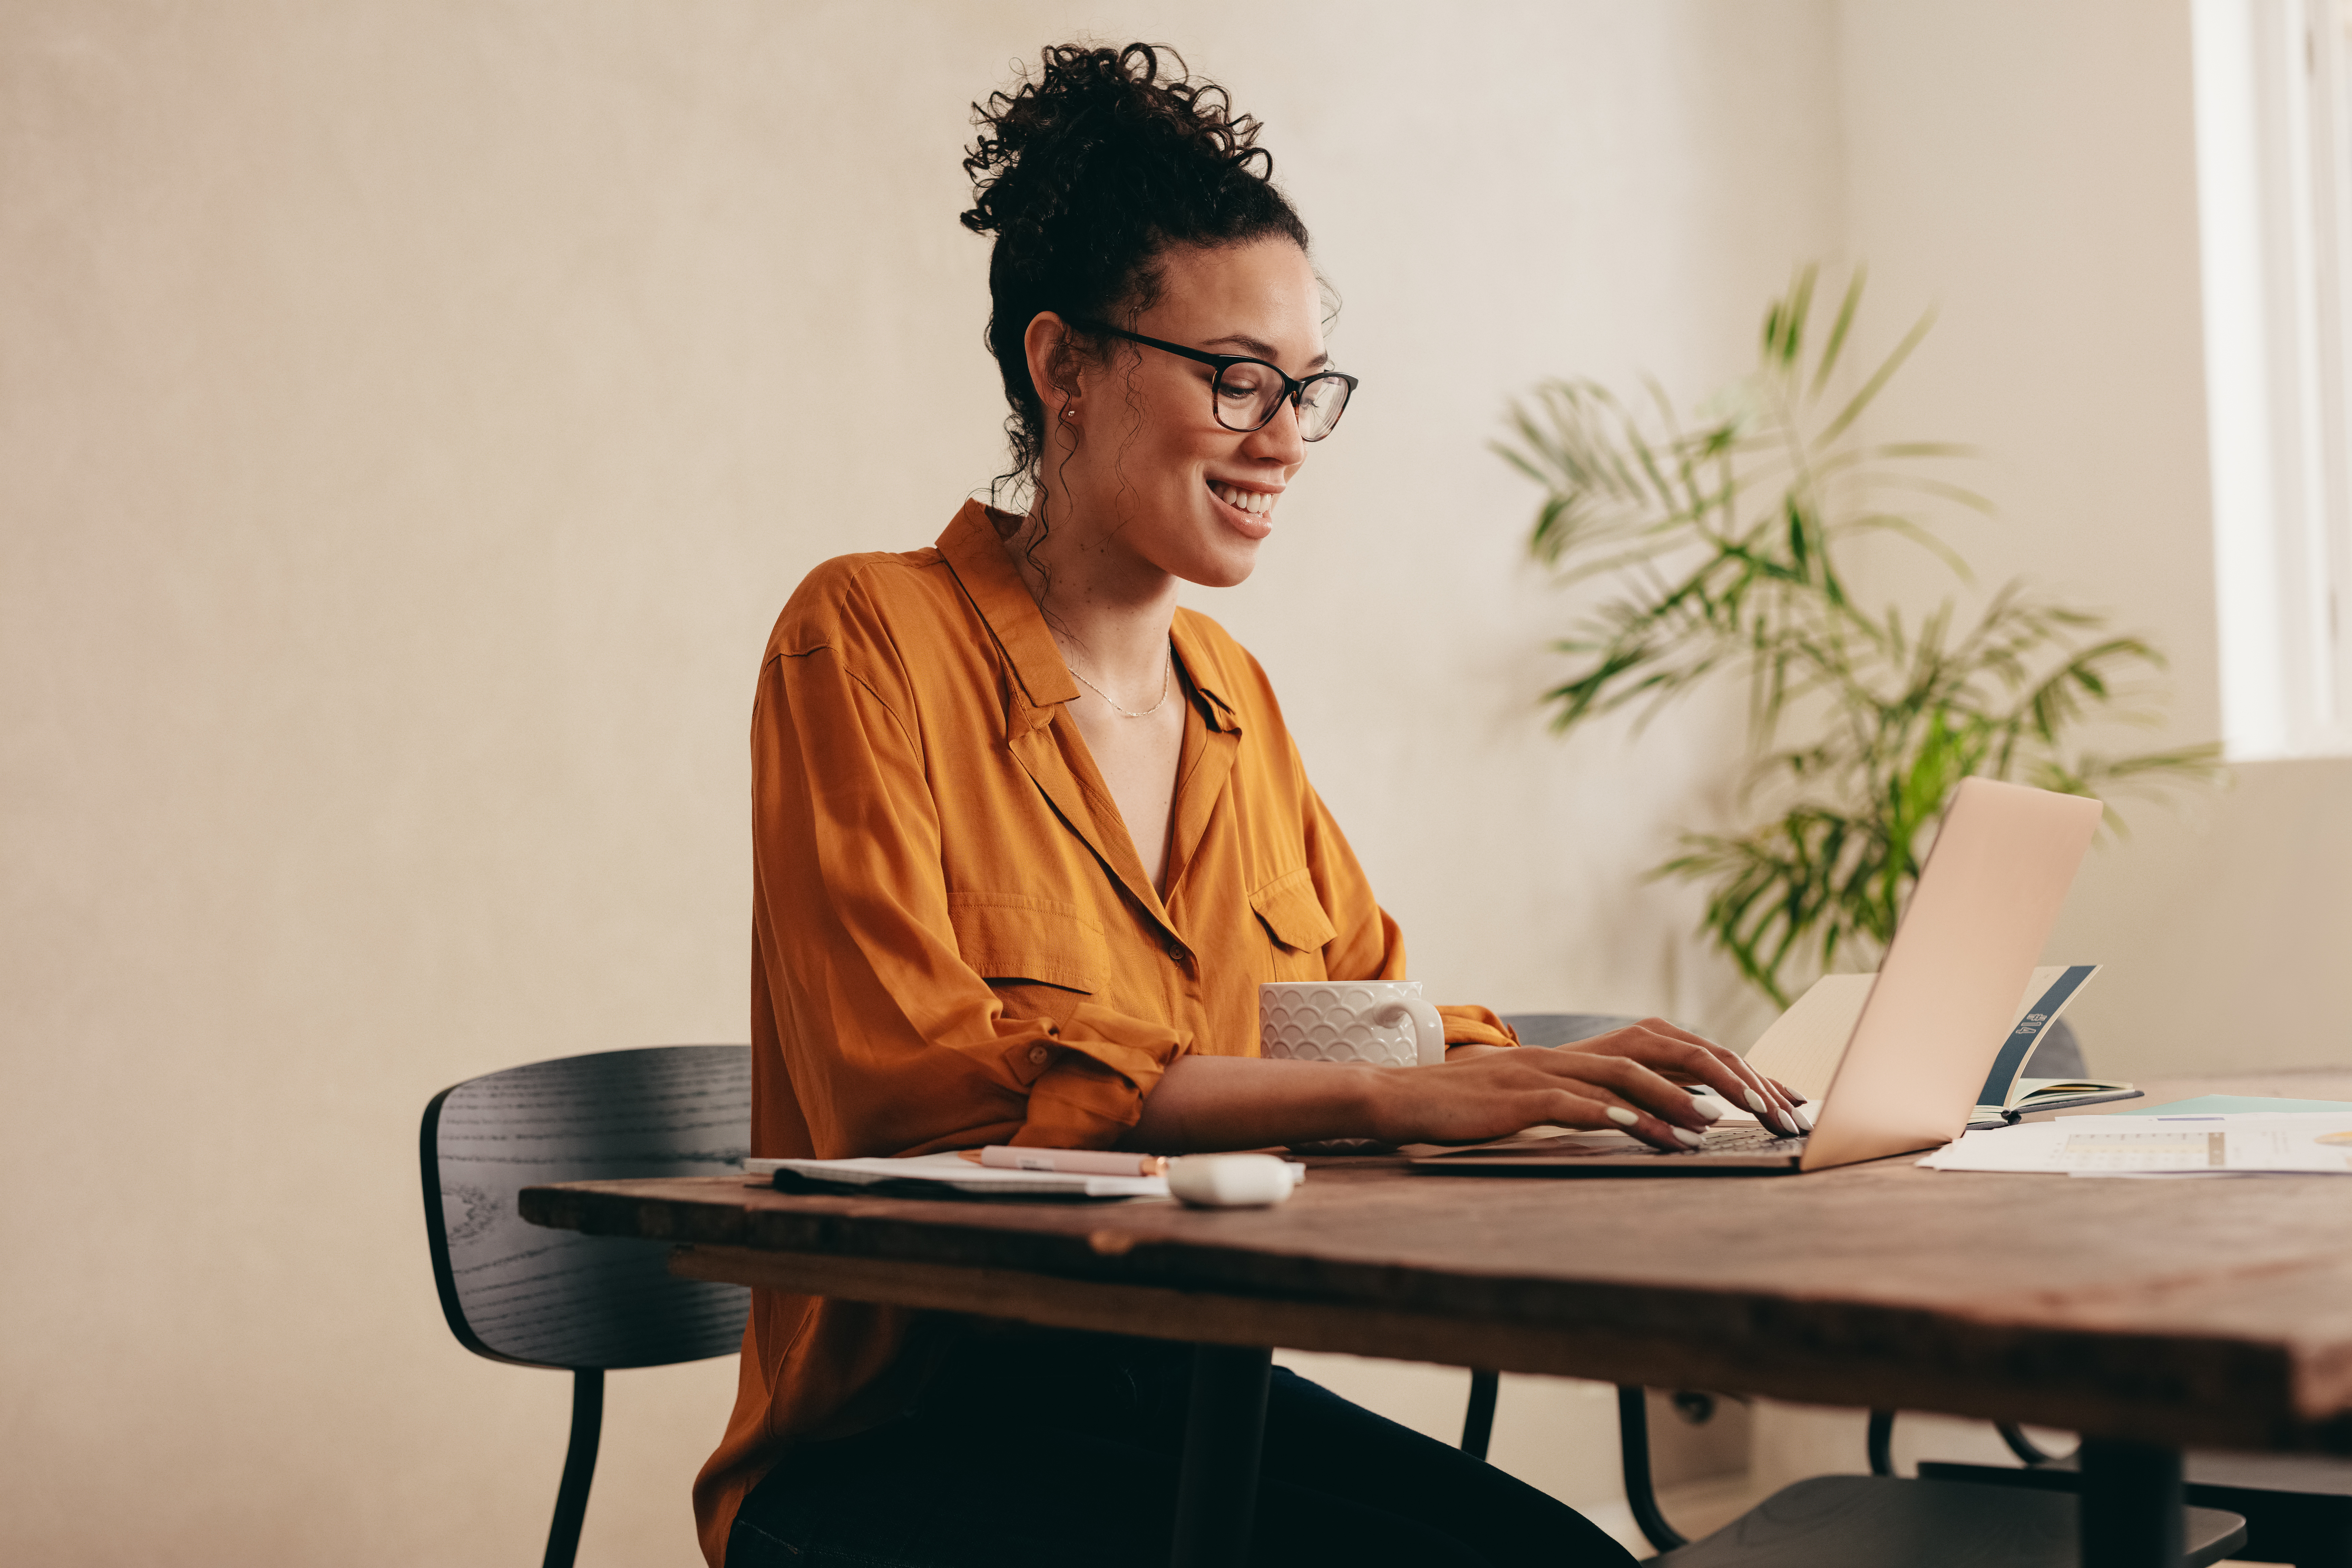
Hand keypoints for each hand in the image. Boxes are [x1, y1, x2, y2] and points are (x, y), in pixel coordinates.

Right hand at [1368, 1018, 1807, 1151]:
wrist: (1403, 1100)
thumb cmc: (1475, 1110)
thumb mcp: (1544, 1103)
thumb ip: (1592, 1103)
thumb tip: (1649, 1121)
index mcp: (1585, 1055)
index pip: (1673, 1052)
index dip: (1727, 1070)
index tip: (1773, 1100)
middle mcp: (1573, 1054)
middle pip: (1664, 1053)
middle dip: (1721, 1080)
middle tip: (1767, 1111)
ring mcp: (1546, 1072)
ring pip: (1626, 1076)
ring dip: (1676, 1100)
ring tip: (1718, 1125)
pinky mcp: (1520, 1096)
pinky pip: (1577, 1103)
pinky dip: (1616, 1115)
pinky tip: (1646, 1132)